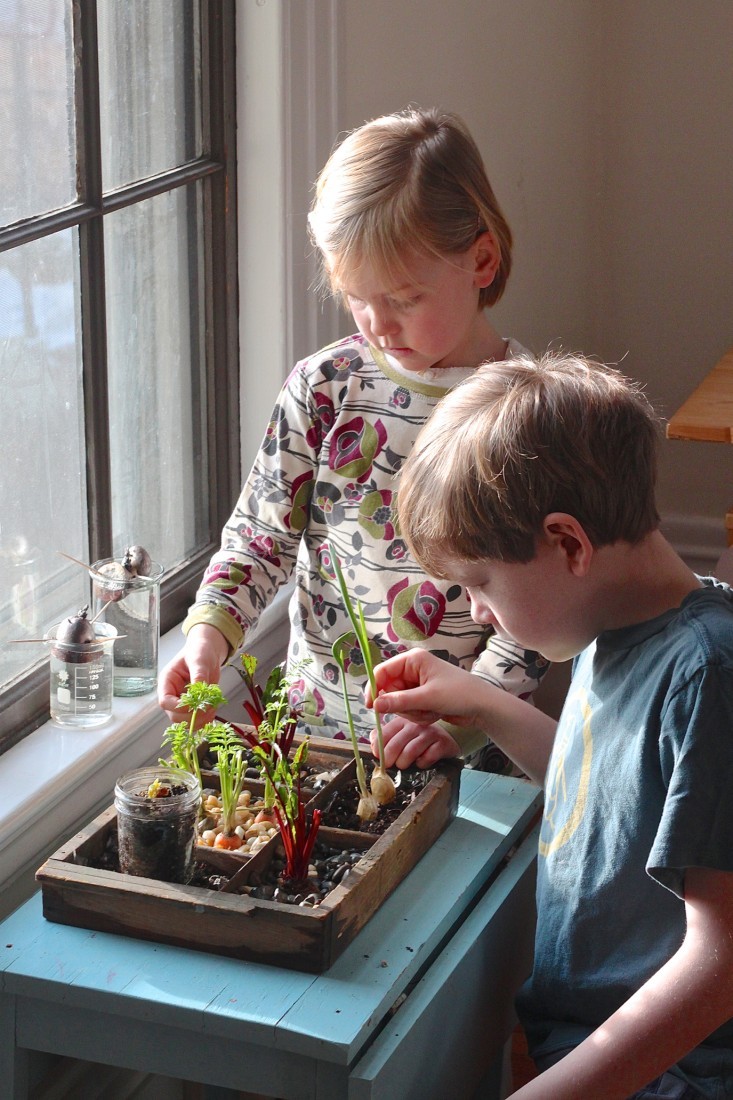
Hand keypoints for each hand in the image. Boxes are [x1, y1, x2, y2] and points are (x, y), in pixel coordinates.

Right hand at [158, 623, 229, 724]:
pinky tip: (213, 710)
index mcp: (168, 681)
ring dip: (199, 720)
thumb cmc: (199, 651)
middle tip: (208, 709)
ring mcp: (183, 701)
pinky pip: (195, 719)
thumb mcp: (198, 659)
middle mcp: (173, 694)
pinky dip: (204, 719)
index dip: (178, 707)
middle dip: (191, 716)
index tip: (194, 704)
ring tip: (212, 709)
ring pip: (185, 720)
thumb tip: (198, 690)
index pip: (165, 701)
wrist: (208, 652)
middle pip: (174, 715)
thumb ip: (198, 674)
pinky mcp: (194, 705)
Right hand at [366, 649, 481, 727]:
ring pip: (398, 702)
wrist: (482, 707)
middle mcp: (412, 669)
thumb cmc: (459, 694)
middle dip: (402, 705)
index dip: (374, 688)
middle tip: (418, 710)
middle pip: (388, 689)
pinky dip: (419, 715)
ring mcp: (416, 684)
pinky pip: (408, 709)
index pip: (382, 671)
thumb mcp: (428, 698)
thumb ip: (400, 701)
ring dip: (413, 712)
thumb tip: (375, 705)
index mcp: (413, 660)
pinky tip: (434, 714)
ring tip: (431, 711)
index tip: (371, 707)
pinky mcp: (421, 697)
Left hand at [372, 715, 460, 769]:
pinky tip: (421, 762)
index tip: (378, 757)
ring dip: (404, 763)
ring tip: (403, 765)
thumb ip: (382, 737)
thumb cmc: (417, 738)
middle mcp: (416, 725)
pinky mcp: (442, 743)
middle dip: (389, 759)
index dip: (378, 748)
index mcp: (402, 721)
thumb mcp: (399, 734)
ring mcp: (430, 733)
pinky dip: (422, 764)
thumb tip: (373, 745)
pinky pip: (427, 758)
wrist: (444, 737)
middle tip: (389, 765)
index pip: (384, 734)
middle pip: (396, 744)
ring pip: (410, 752)